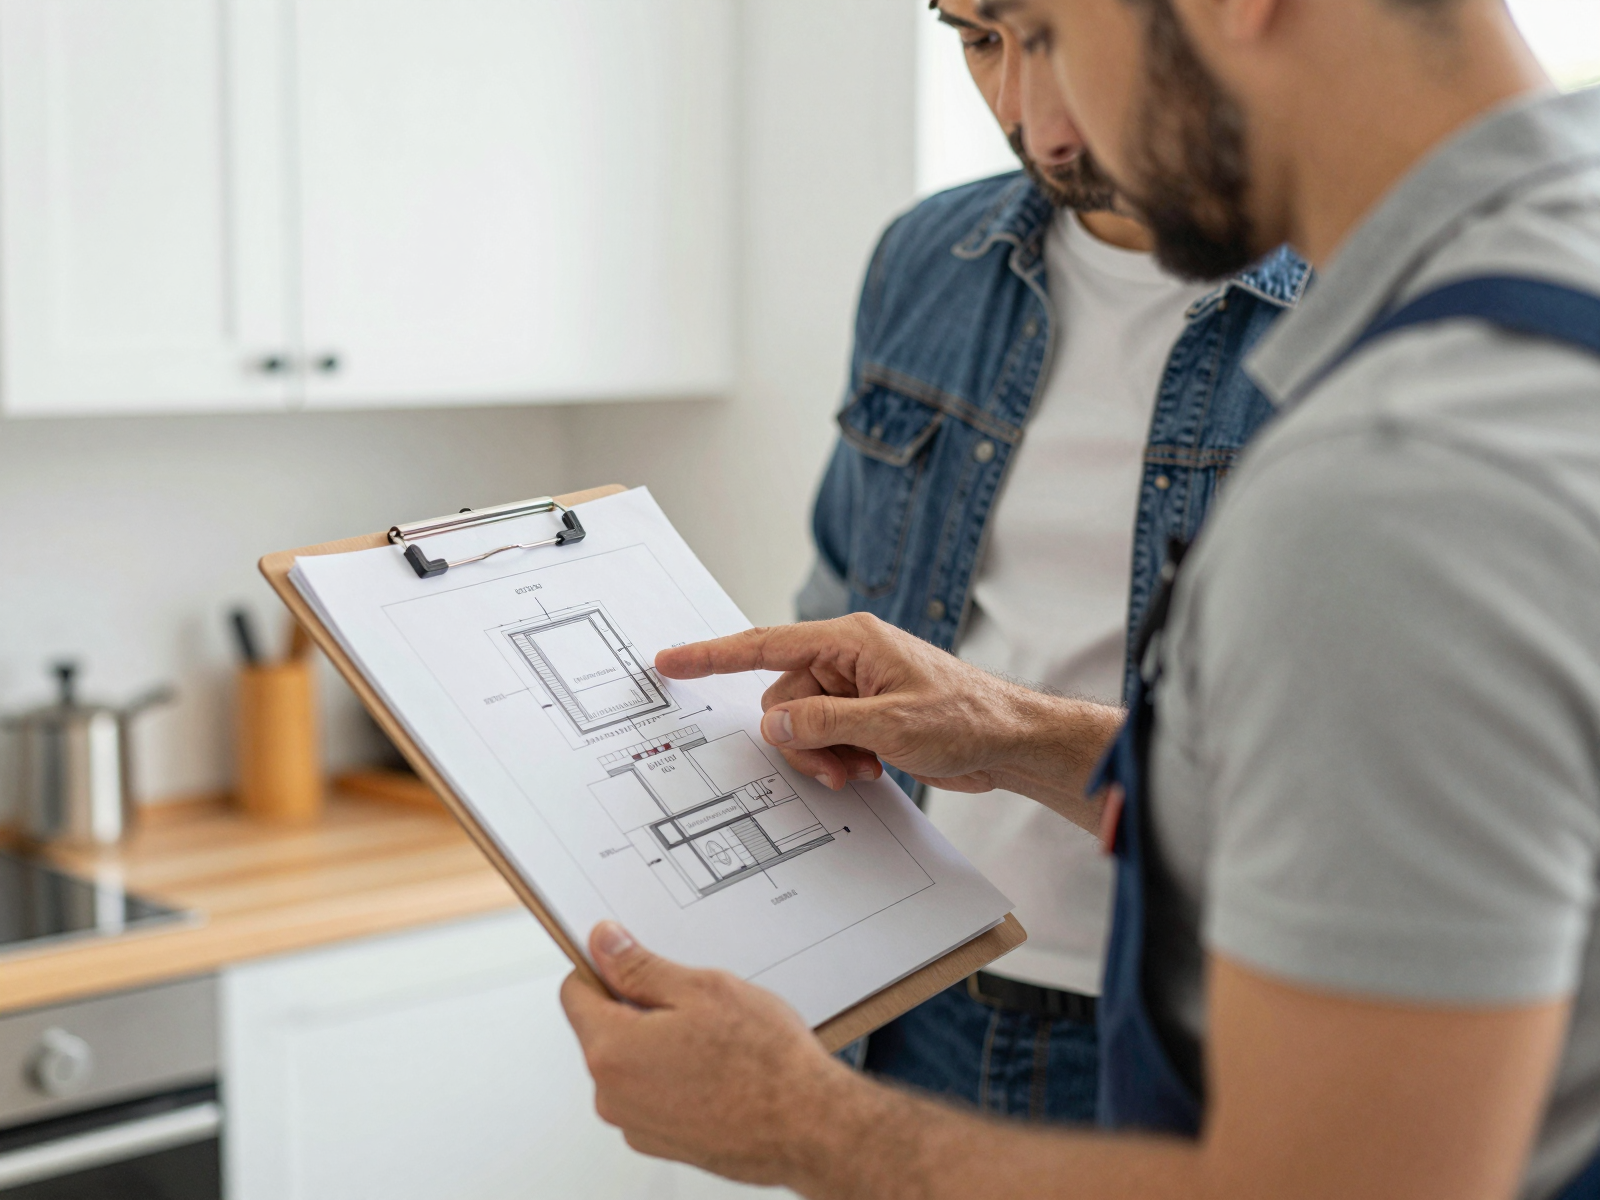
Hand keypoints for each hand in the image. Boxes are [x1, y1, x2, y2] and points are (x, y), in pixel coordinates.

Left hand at [560, 922, 849, 1184]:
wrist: (808, 1125)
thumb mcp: (701, 988)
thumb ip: (639, 966)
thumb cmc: (764, 1062)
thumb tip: (604, 944)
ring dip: (659, 1044)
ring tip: (714, 1042)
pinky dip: (674, 1078)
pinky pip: (652, 1094)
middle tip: (694, 1004)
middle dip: (639, 1008)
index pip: (575, 991)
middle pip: (604, 1028)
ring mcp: (635, 1124)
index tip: (632, 961)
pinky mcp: (660, 1141)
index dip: (605, 967)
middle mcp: (612, 1094)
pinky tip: (716, 1071)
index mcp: (611, 1049)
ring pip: (631, 1062)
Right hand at [656, 614, 1121, 826]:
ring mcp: (855, 689)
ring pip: (800, 725)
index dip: (711, 655)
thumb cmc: (965, 717)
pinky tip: (871, 768)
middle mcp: (846, 659)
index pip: (764, 646)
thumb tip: (774, 721)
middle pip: (781, 699)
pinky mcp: (865, 716)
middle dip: (800, 739)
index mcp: (848, 641)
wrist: (1009, 741)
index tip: (669, 660)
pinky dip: (838, 758)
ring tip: (861, 768)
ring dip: (822, 755)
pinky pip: (824, 738)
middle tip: (838, 765)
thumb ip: (824, 722)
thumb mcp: (890, 724)